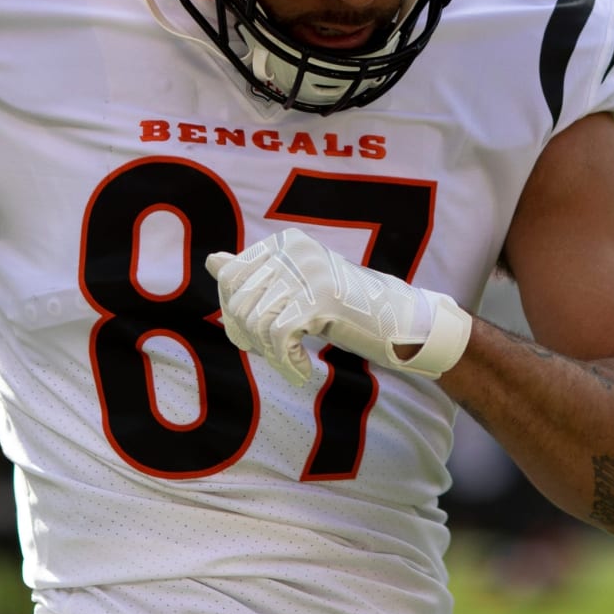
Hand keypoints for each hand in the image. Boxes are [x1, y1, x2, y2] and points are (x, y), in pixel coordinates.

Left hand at [205, 228, 471, 386]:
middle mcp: (295, 250)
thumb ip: (255, 273)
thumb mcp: (298, 285)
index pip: (231, 276)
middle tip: (273, 353)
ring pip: (256, 321)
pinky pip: (278, 338)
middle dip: (247, 335)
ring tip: (289, 362)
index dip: (234, 313)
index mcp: (287, 241)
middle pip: (240, 300)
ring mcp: (309, 273)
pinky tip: (303, 372)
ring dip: (269, 353)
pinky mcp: (320, 300)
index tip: (256, 335)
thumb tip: (212, 261)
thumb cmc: (348, 308)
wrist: (401, 323)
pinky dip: (286, 363)